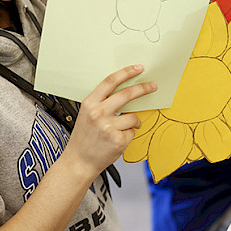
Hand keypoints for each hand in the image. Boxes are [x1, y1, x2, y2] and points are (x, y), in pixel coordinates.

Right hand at [65, 65, 156, 179]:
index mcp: (90, 103)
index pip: (110, 81)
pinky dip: (129, 135)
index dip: (126, 73)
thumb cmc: (83, 138)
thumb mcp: (87, 114)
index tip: (138, 68)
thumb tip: (126, 92)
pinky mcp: (118, 140)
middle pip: (126, 94)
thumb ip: (103, 102)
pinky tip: (117, 140)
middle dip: (143, 88)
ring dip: (134, 122)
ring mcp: (108, 127)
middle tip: (152, 86)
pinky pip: (132, 132)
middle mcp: (98, 113)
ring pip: (133, 116)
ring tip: (124, 129)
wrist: (78, 162)